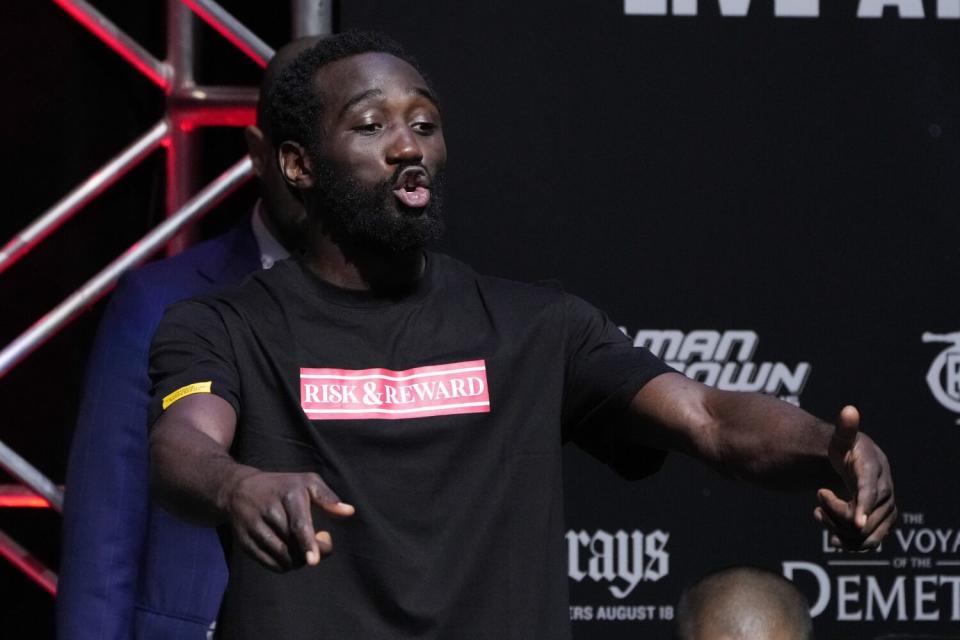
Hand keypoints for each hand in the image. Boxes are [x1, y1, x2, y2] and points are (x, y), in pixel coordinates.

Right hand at [221, 469, 354, 571]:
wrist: (239, 489)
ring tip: (304, 547)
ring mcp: (254, 527)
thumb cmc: (283, 487)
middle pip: (293, 544)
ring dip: (298, 560)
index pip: (298, 524)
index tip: (314, 560)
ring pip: (281, 556)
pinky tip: (289, 553)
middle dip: (310, 551)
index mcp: (289, 495)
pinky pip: (268, 563)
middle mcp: (269, 511)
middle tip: (320, 540)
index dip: (307, 543)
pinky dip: (283, 565)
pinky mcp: (245, 541)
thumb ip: (328, 498)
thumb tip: (350, 512)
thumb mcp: (307, 482)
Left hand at [814, 405, 895, 549]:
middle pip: (863, 516)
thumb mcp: (841, 439)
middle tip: (818, 497)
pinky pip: (869, 542)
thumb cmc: (846, 449)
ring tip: (818, 513)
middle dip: (836, 513)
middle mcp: (885, 491)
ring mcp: (886, 509)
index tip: (855, 523)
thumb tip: (849, 410)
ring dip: (839, 529)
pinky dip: (851, 545)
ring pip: (865, 533)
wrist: (857, 464)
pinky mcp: (882, 522)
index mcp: (875, 470)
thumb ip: (845, 428)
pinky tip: (832, 540)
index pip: (870, 491)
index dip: (863, 506)